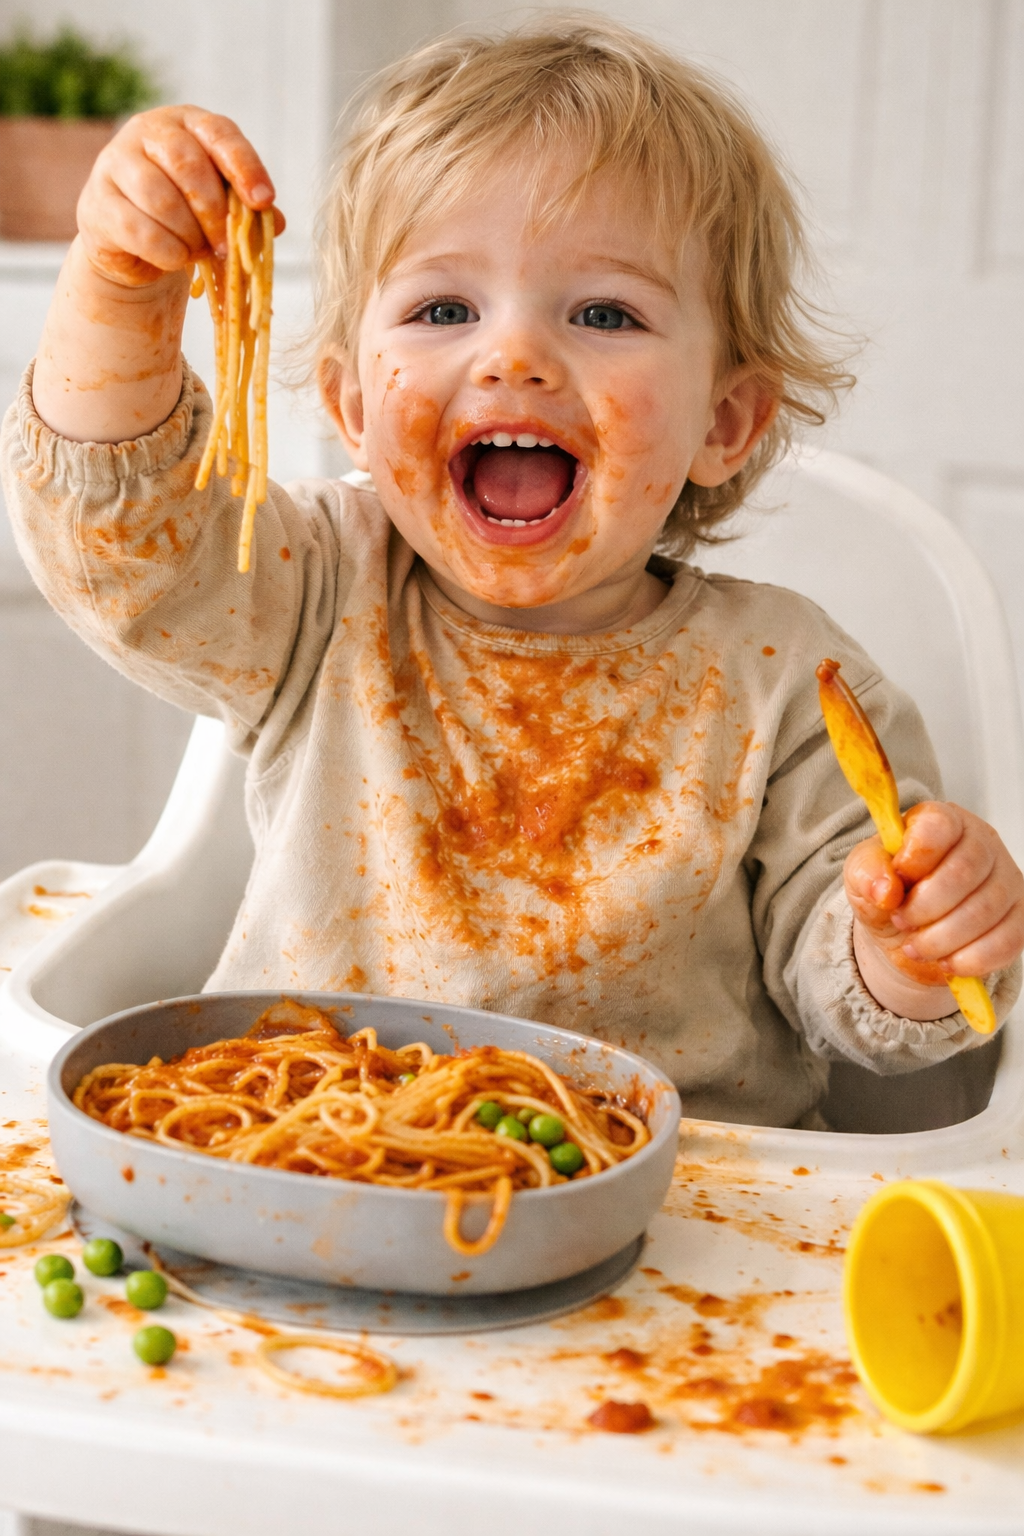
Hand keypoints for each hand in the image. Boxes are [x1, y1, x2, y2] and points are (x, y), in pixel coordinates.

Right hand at [35, 106, 284, 442]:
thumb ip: (248, 210)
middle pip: (187, 163)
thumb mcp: (222, 206)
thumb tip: (276, 222)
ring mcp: (116, 163)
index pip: (219, 133)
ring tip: (200, 252)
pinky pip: (138, 229)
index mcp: (187, 124)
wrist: (133, 242)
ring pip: (160, 198)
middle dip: (214, 211)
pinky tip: (176, 259)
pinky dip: (167, 252)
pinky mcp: (98, 202)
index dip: (244, 167)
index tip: (263, 201)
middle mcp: (147, 132)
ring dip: (189, 234)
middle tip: (226, 244)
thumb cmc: (187, 215)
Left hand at [844, 801, 1023, 1019]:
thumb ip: (866, 872)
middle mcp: (982, 842)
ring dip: (941, 939)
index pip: (938, 826)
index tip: (895, 885)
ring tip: (915, 946)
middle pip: (964, 872)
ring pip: (984, 911)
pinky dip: (970, 960)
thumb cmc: (890, 889)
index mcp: (941, 820)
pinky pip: (1005, 941)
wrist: (907, 931)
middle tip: (901, 921)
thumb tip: (885, 890)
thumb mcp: (863, 875)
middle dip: (924, 908)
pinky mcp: (1019, 917)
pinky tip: (946, 961)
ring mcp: (1006, 879)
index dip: (914, 860)